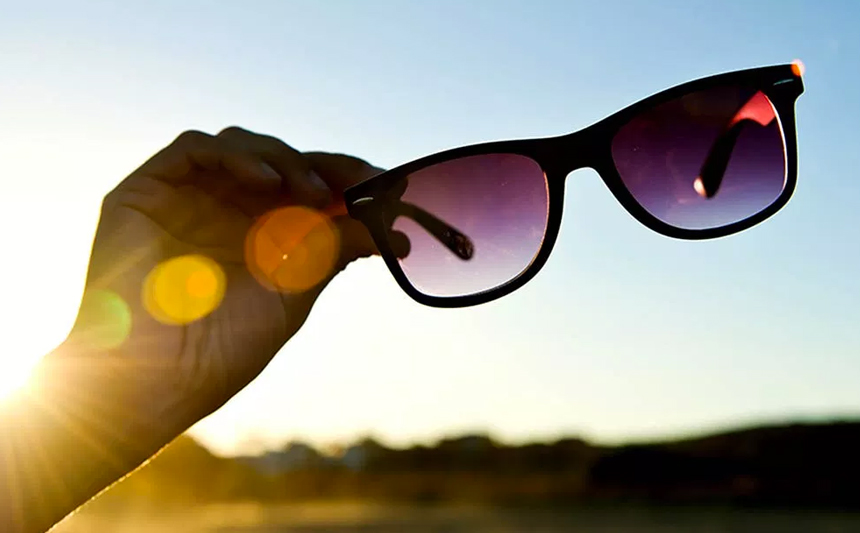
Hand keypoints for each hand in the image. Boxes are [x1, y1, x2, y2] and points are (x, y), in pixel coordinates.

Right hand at [59, 127, 382, 432]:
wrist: (156, 381)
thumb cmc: (221, 349)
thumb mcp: (294, 292)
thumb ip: (333, 251)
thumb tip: (388, 231)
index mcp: (255, 234)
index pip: (305, 188)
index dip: (345, 181)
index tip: (389, 188)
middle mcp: (221, 210)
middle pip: (280, 162)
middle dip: (326, 168)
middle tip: (363, 184)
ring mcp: (185, 198)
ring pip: (241, 145)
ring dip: (285, 160)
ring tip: (314, 193)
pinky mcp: (147, 191)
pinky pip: (194, 149)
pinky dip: (236, 157)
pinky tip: (268, 185)